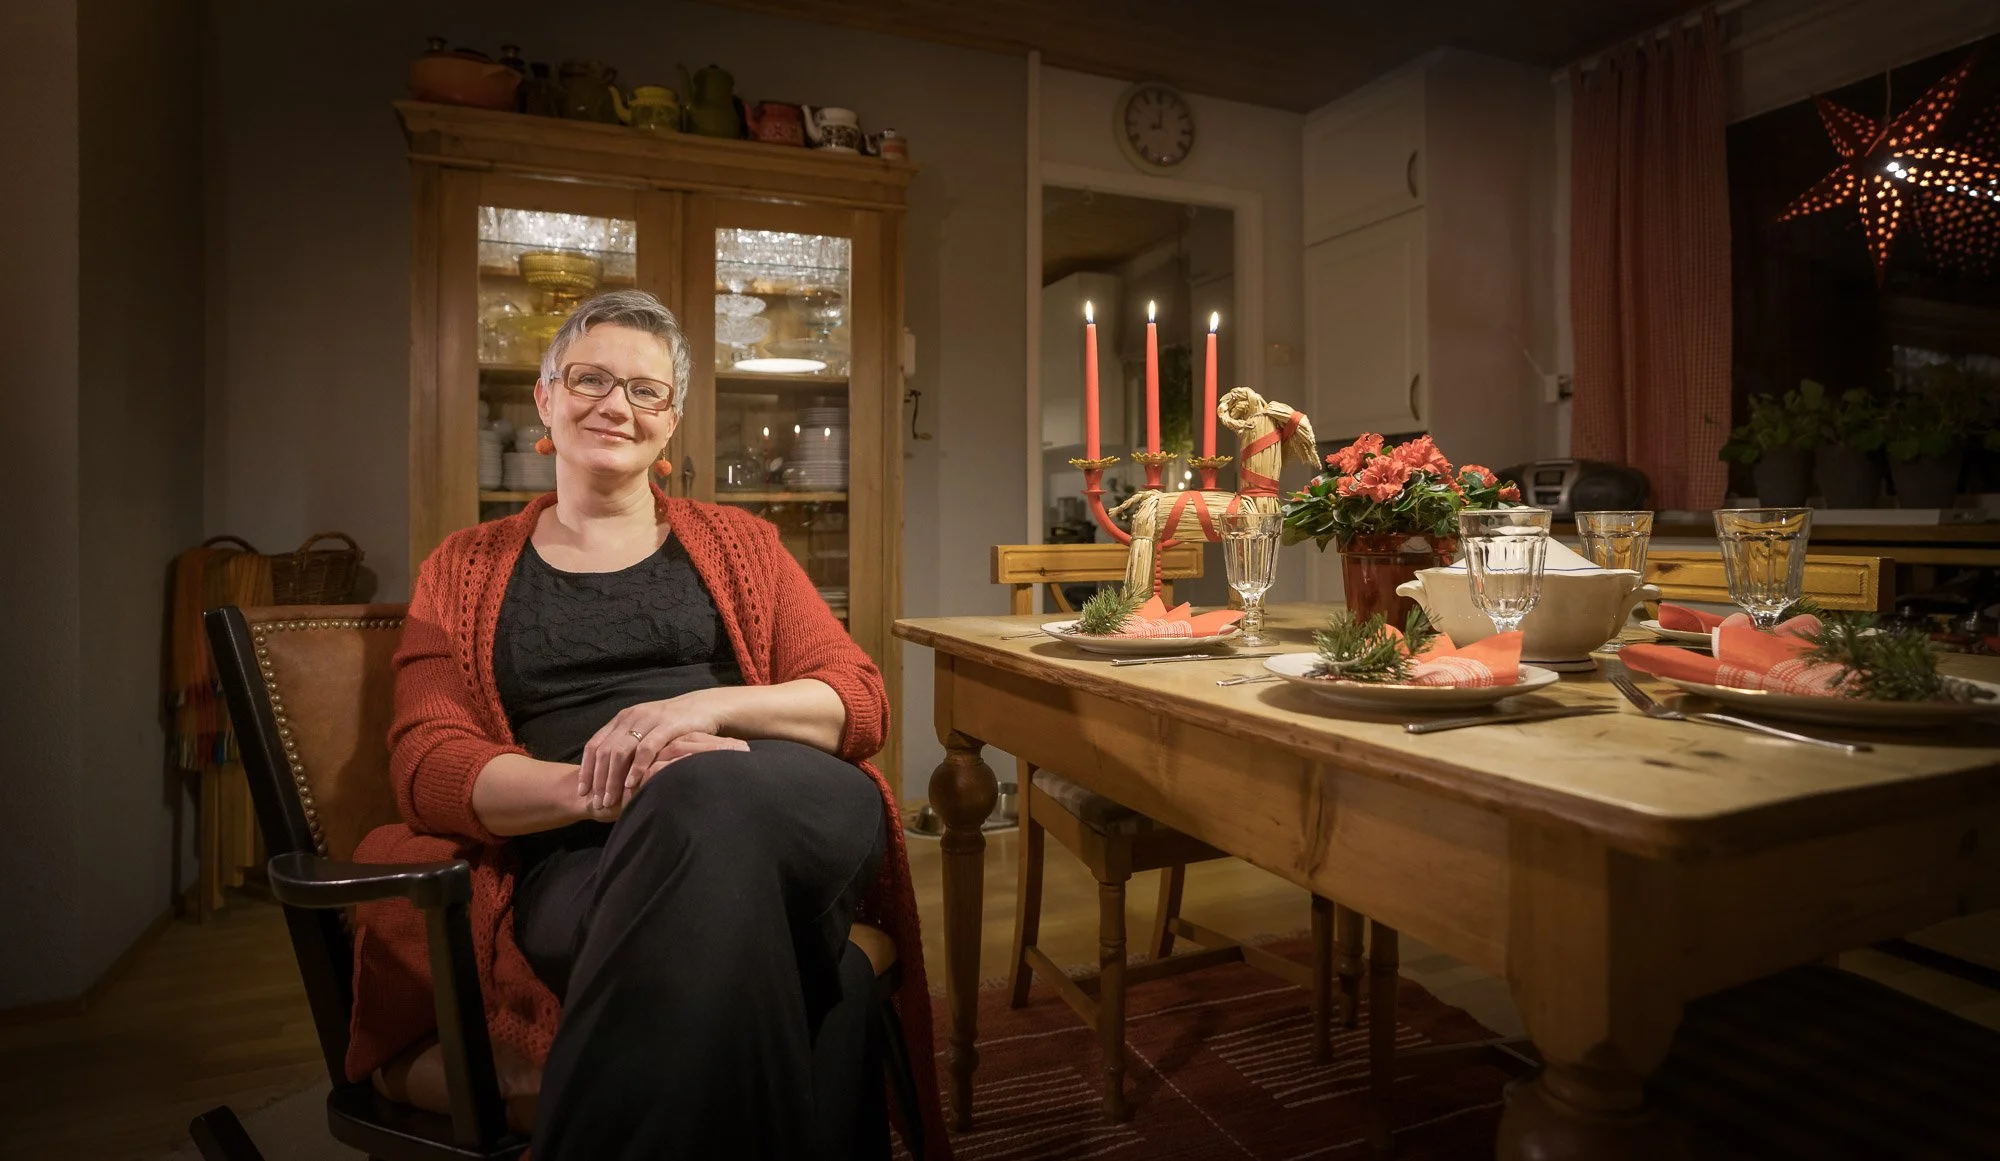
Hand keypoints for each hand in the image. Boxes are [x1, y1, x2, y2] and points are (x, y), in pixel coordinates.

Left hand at [578, 693, 732, 812]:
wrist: (705, 707)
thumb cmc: (675, 725)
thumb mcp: (646, 731)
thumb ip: (629, 745)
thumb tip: (609, 772)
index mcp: (623, 719)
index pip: (595, 744)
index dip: (586, 769)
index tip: (583, 791)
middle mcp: (631, 717)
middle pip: (605, 751)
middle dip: (598, 779)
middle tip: (597, 801)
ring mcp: (648, 720)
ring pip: (621, 751)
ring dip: (613, 778)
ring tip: (611, 798)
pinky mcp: (667, 726)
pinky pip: (646, 749)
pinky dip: (636, 768)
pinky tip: (631, 784)